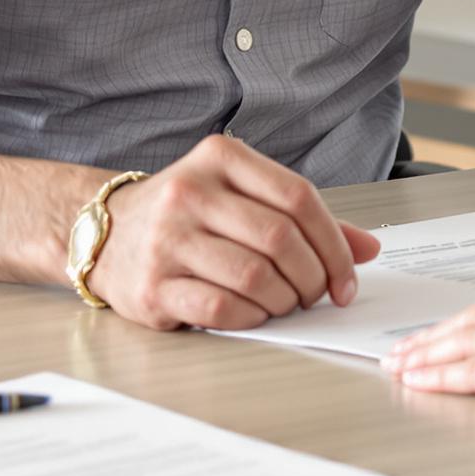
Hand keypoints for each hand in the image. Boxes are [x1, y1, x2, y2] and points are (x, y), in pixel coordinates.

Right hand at [85, 136, 379, 330]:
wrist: (106, 234)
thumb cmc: (187, 216)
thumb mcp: (241, 196)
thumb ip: (304, 218)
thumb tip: (369, 248)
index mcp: (222, 158)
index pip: (299, 197)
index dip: (335, 243)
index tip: (348, 277)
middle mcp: (191, 191)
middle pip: (280, 238)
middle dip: (313, 277)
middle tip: (318, 295)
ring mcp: (168, 238)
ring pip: (255, 276)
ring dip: (284, 301)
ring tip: (285, 304)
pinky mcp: (153, 286)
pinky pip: (221, 307)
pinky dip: (251, 317)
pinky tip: (253, 314)